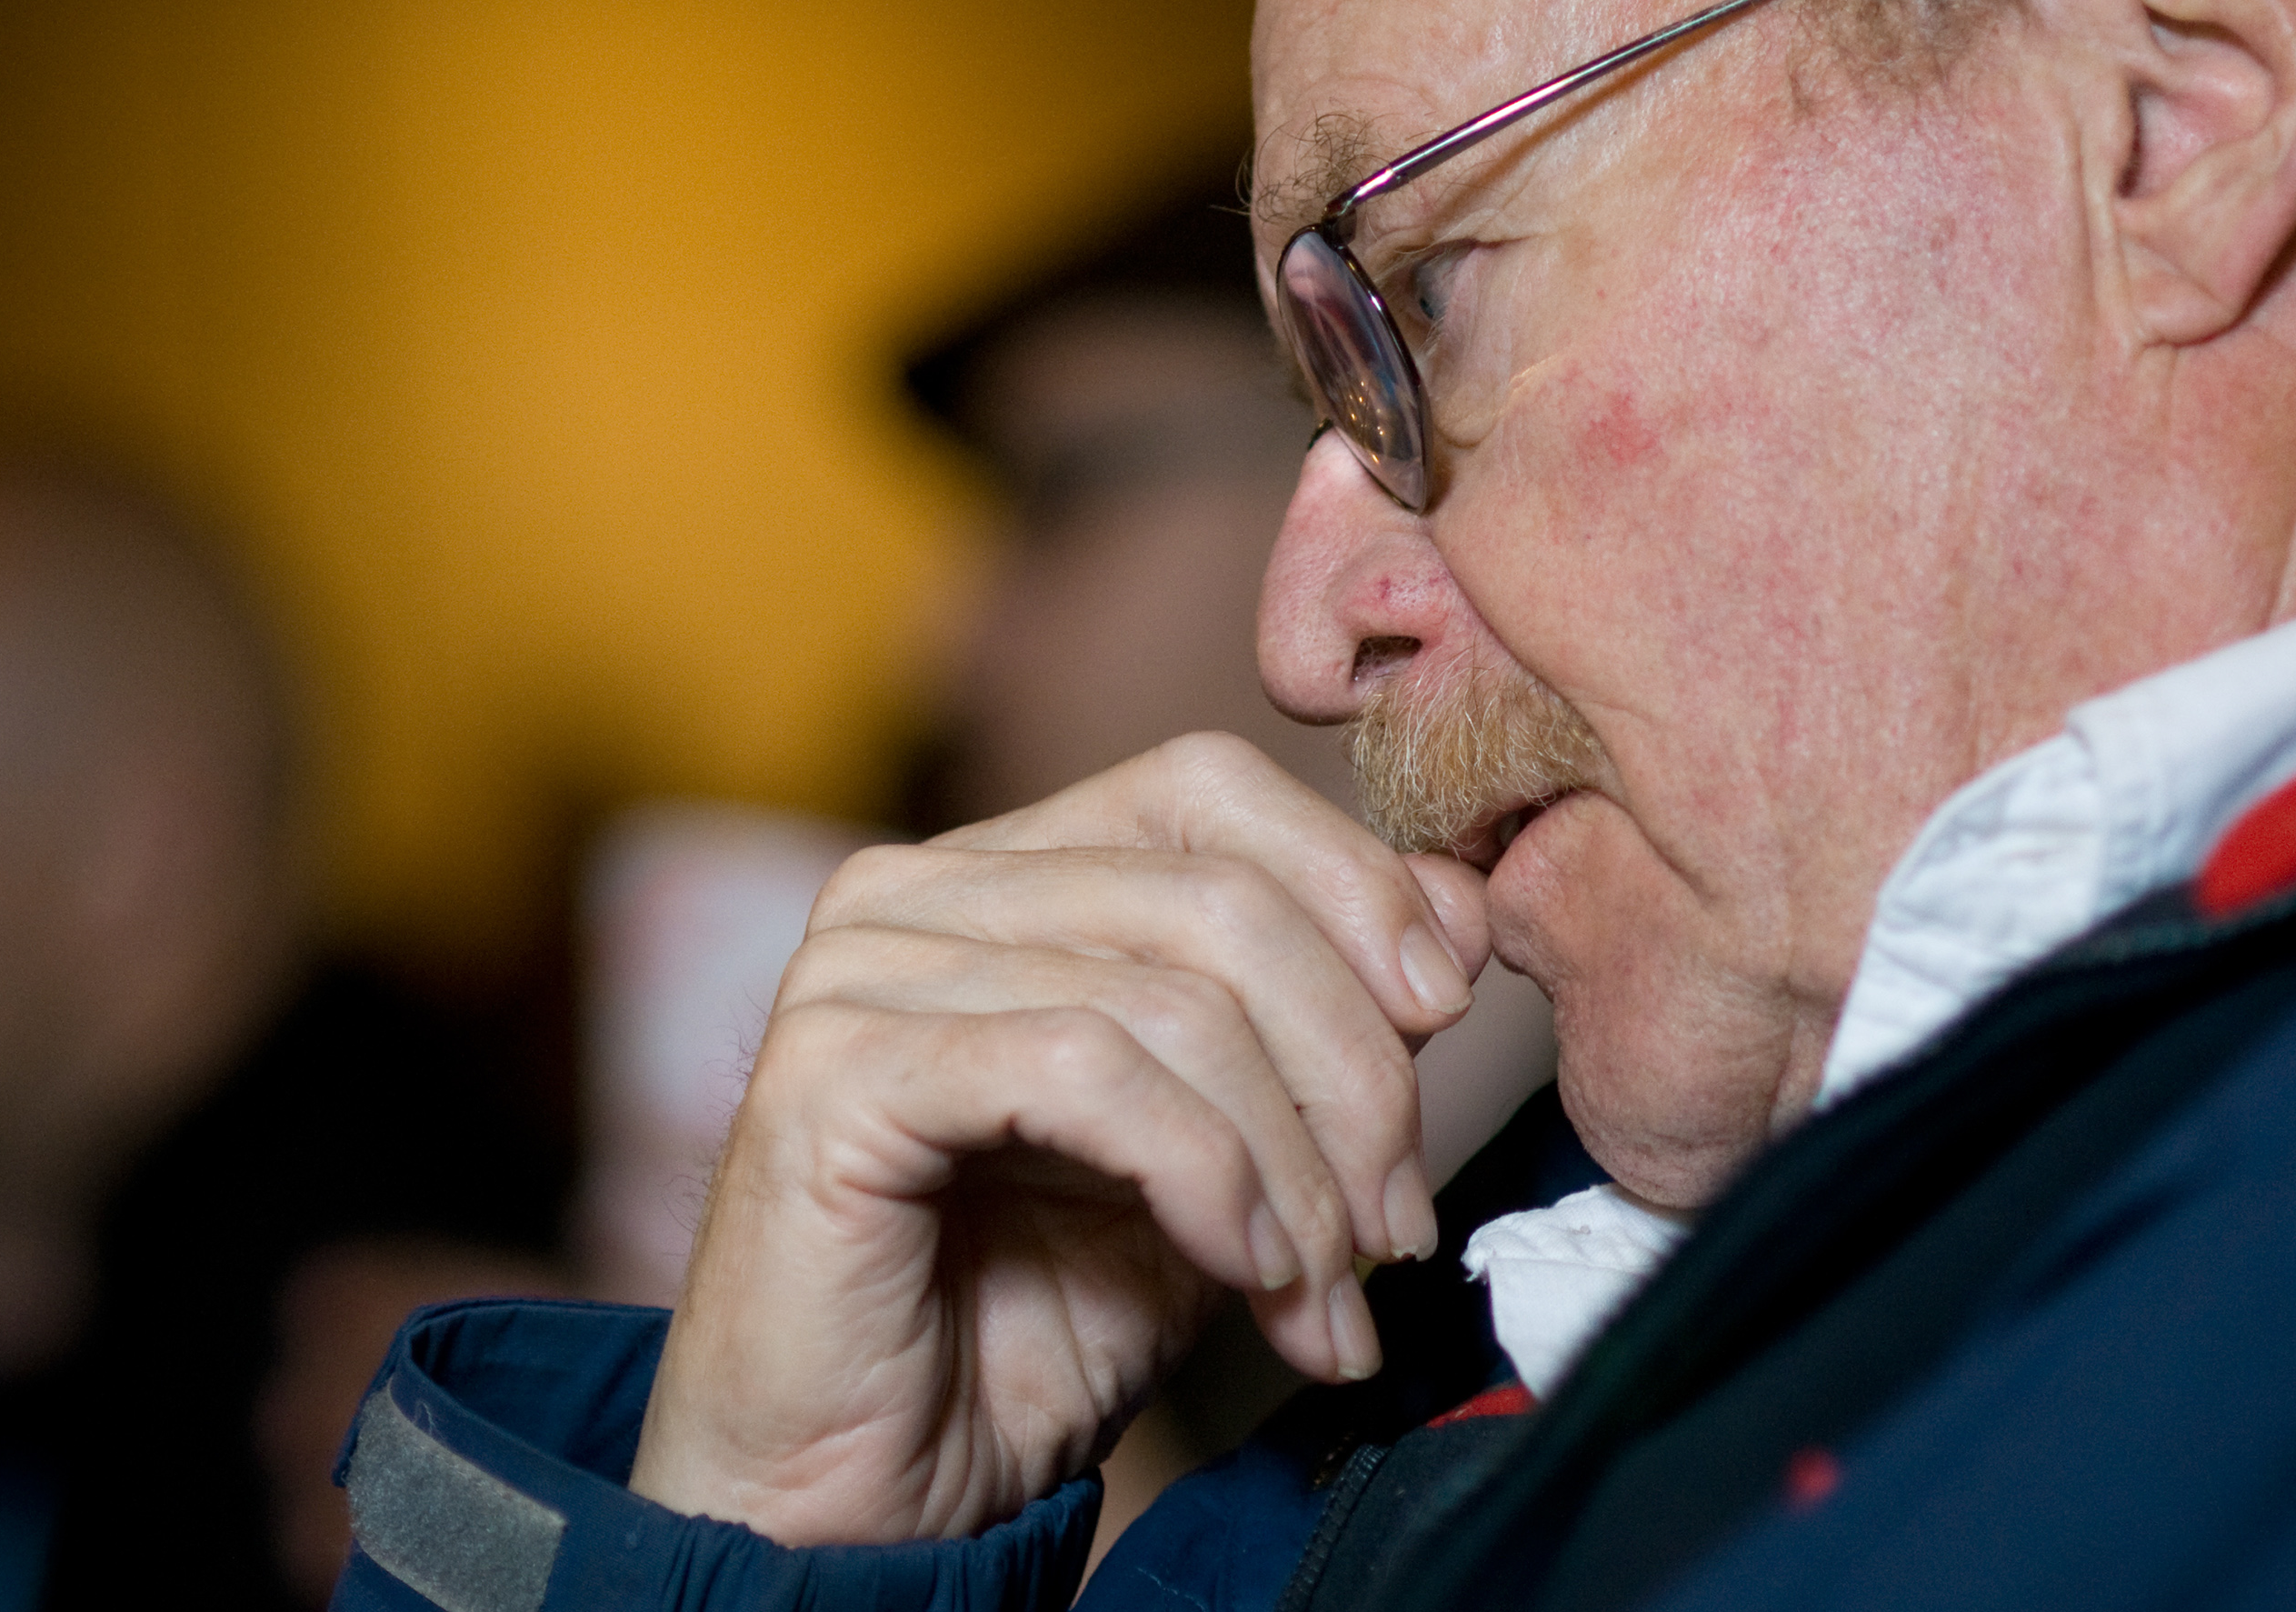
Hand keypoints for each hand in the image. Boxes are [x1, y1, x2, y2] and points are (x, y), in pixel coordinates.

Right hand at [626, 733, 1489, 1545]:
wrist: (869, 1507)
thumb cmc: (1030, 1327)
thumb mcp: (1226, 1158)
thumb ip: (1320, 1025)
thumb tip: (1460, 908)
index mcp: (1002, 875)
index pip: (1205, 790)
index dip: (1351, 884)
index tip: (1447, 1018)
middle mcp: (917, 891)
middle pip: (1215, 893)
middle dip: (1350, 1066)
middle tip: (1397, 1226)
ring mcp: (864, 970)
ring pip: (1169, 995)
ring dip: (1293, 1162)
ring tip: (1328, 1290)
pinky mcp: (835, 1071)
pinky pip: (1084, 1068)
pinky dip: (1206, 1173)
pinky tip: (1249, 1270)